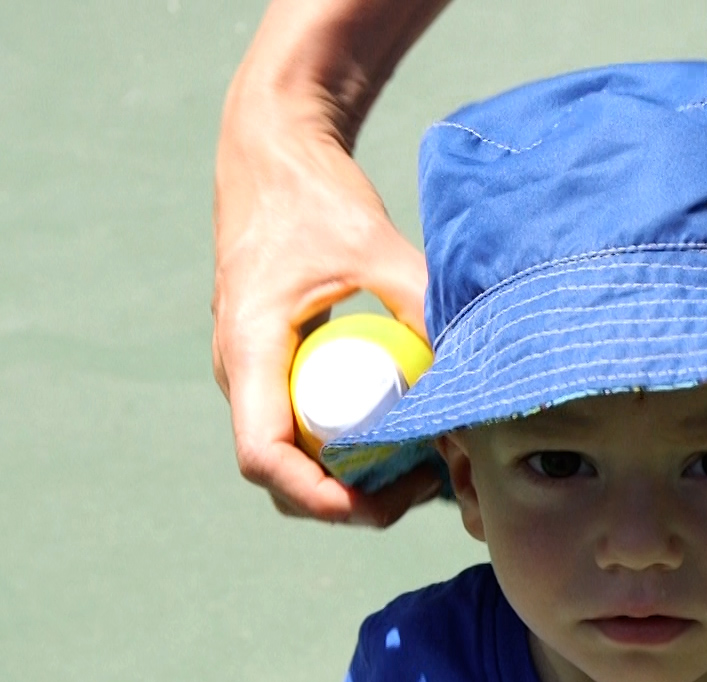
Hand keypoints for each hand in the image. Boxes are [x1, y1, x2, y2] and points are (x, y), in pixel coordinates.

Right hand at [212, 84, 440, 525]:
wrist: (271, 153)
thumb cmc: (312, 194)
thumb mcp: (371, 242)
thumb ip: (417, 295)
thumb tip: (468, 360)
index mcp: (249, 349)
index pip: (262, 455)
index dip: (313, 495)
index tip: (368, 502)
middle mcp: (239, 371)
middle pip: (279, 474)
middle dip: (343, 499)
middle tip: (416, 487)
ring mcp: (251, 371)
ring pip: (289, 457)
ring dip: (345, 479)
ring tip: (417, 470)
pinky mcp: (270, 364)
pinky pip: (298, 426)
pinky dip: (341, 448)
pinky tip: (398, 437)